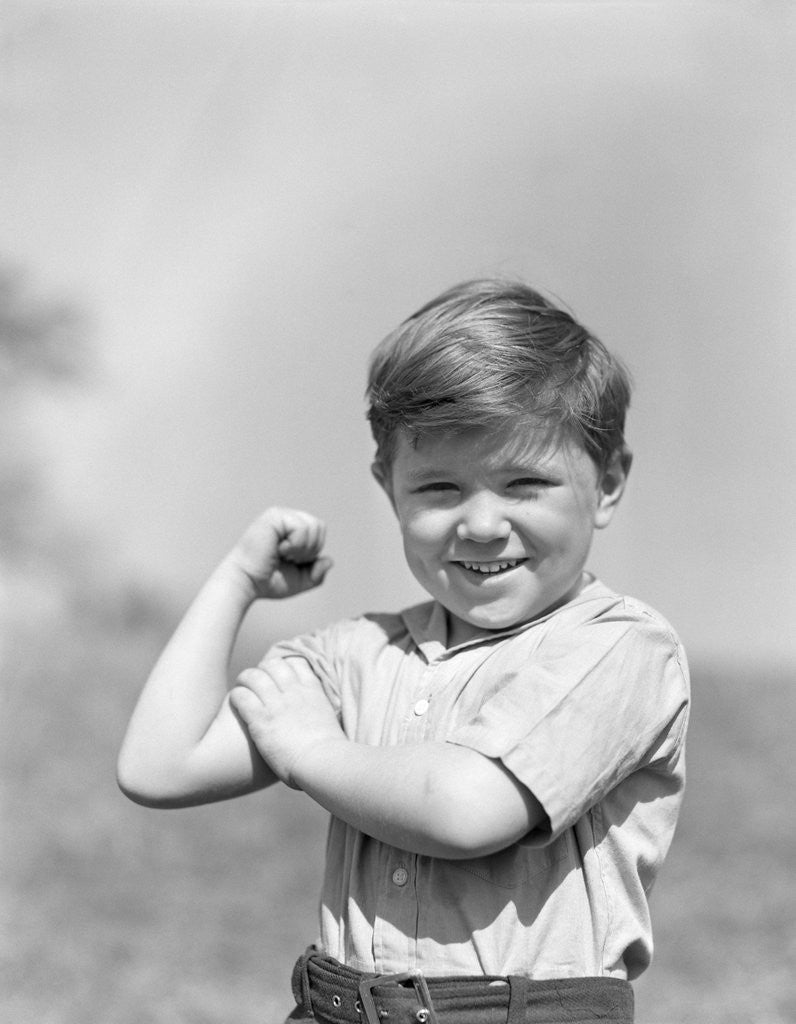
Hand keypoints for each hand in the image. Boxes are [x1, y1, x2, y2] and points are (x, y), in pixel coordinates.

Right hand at [223, 507, 332, 599]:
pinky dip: (295, 545)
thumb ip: (317, 573)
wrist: (246, 583)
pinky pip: (302, 528)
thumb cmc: (268, 581)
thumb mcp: (300, 581)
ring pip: (313, 526)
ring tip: (283, 554)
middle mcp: (285, 518)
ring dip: (302, 548)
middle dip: (310, 550)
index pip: (318, 531)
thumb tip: (328, 560)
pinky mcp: (274, 517)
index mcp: (291, 528)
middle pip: (319, 526)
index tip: (292, 561)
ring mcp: (279, 515)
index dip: (312, 551)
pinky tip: (279, 549)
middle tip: (288, 558)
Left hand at [229, 657, 344, 787]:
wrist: (322, 762)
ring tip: (241, 687)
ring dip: (245, 679)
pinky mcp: (261, 719)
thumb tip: (318, 718)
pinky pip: (242, 697)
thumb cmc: (329, 752)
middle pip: (273, 665)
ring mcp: (276, 704)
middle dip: (262, 669)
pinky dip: (236, 696)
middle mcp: (294, 692)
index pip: (296, 663)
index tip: (278, 674)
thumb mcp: (329, 721)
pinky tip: (235, 702)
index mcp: (312, 691)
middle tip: (256, 680)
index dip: (284, 665)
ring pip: (254, 677)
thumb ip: (319, 712)